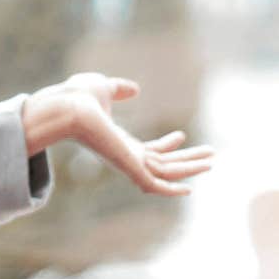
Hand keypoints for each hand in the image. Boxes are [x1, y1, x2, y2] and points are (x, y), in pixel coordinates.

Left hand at [22, 72, 214, 196]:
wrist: (66, 106)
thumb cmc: (78, 97)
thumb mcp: (104, 88)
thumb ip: (120, 89)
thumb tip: (134, 89)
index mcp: (119, 142)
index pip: (148, 151)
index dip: (167, 145)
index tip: (182, 135)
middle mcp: (125, 156)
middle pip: (163, 164)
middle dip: (188, 160)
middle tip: (211, 156)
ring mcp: (127, 163)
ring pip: (165, 172)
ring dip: (190, 168)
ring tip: (212, 161)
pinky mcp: (128, 167)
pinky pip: (154, 184)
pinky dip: (171, 190)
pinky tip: (189, 189)